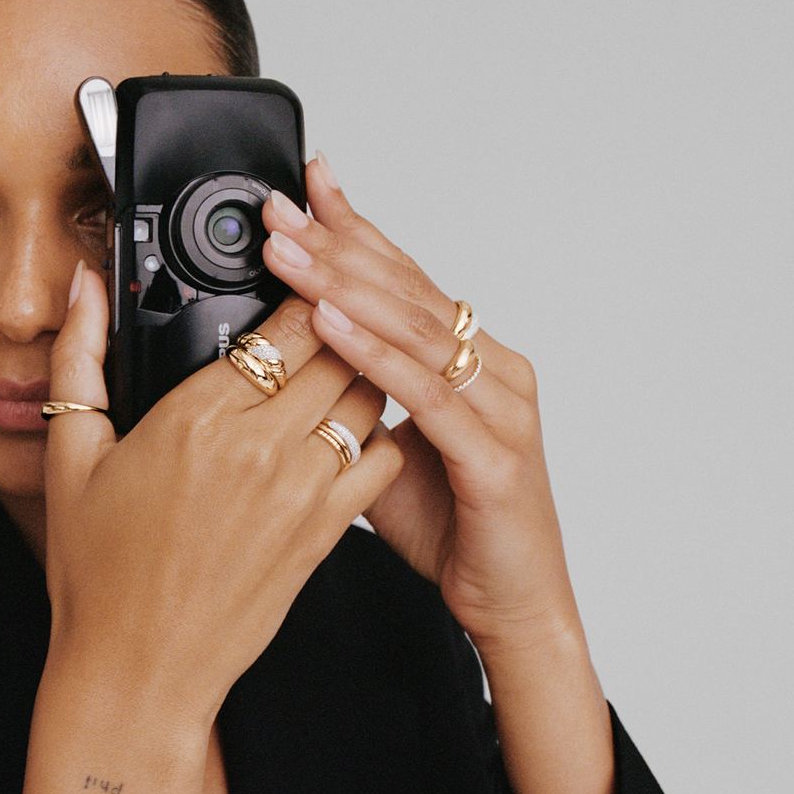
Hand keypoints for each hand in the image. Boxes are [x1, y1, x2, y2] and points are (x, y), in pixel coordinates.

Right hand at [38, 263, 402, 729]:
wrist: (137, 671)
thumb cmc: (99, 573)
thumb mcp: (72, 453)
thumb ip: (83, 354)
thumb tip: (88, 284)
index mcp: (196, 418)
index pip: (288, 321)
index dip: (308, 282)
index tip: (306, 263)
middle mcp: (258, 450)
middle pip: (341, 348)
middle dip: (346, 315)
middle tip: (343, 296)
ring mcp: (300, 494)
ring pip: (369, 397)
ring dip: (367, 369)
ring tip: (354, 352)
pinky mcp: (324, 534)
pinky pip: (380, 460)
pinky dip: (378, 433)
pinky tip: (355, 423)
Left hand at [257, 156, 579, 657]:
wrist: (514, 606)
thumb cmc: (458, 529)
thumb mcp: (389, 448)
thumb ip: (358, 398)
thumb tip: (299, 359)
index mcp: (470, 361)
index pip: (406, 277)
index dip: (356, 228)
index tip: (306, 186)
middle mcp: (494, 370)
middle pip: (408, 290)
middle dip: (338, 244)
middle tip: (278, 211)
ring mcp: (500, 409)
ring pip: (417, 331)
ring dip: (345, 286)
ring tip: (290, 254)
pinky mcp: (493, 456)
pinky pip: (427, 395)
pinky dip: (374, 355)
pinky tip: (331, 325)